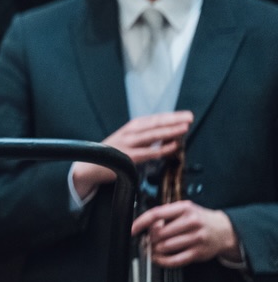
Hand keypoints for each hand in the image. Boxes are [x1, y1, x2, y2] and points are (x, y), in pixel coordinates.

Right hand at [70, 112, 190, 199]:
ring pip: (153, 135)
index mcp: (130, 127)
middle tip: (189, 117)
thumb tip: (165, 135)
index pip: (154, 119)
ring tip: (184, 128)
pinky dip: (163, 148)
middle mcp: (130, 132)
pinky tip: (174, 146)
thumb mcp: (126, 139)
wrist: (90, 166)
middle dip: (174, 120)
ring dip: (170, 131)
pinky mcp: (129, 157)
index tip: (185, 115)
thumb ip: (143, 136)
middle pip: (155, 123)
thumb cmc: (111, 153)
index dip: (170, 116)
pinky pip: (150, 152)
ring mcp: (129, 144)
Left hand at [131, 200, 240, 267]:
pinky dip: (162, 261)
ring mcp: (196, 238)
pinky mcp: (198, 253)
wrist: (224, 230)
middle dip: (150, 238)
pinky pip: (175, 260)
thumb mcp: (185, 209)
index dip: (141, 222)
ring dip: (155, 249)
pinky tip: (158, 258)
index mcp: (184, 208)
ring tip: (155, 248)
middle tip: (149, 240)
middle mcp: (191, 222)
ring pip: (165, 247)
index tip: (132, 229)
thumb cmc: (199, 219)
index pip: (156, 214)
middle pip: (159, 233)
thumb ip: (166, 214)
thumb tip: (146, 226)